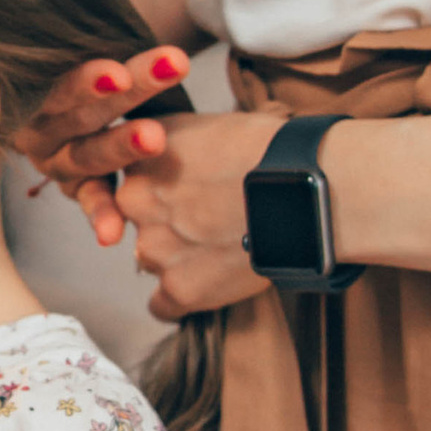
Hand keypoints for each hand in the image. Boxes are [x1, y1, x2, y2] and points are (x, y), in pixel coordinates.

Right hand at [10, 0, 195, 209]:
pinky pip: (83, 200)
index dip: (87, 73)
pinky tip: (115, 236)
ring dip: (117, 152)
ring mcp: (52, 152)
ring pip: (82, 156)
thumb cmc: (55, 29)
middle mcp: (32, 114)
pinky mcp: (74, 179)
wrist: (23, 76)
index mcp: (27, 67)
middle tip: (164, 75)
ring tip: (160, 140)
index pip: (58, 71)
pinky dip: (96, 215)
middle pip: (74, 109)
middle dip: (119, 96)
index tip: (118, 63)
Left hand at [59, 105, 283, 316]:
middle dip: (166, 224)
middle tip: (208, 222)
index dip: (160, 189)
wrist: (297, 187)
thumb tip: (180, 158)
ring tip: (219, 251)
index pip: (133, 180)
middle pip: (139, 222)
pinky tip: (203, 287)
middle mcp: (136, 202)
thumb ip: (178, 144)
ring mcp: (155, 248)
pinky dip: (180, 299)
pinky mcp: (179, 287)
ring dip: (176, 260)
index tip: (185, 193)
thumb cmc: (267, 149)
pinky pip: (162, 306)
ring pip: (151, 261)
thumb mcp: (207, 125)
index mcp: (141, 158)